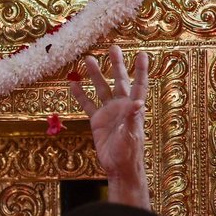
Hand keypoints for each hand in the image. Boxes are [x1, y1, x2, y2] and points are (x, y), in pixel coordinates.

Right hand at [68, 45, 149, 208]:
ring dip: (95, 75)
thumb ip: (133, 118)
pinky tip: (72, 83)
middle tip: (112, 48)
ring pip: (101, 88)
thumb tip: (138, 102)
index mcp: (133, 108)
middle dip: (116, 64)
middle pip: (119, 80)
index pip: (139, 85)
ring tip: (87, 59)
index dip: (141, 71)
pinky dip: (80, 94)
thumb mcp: (131, 136)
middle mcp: (121, 106)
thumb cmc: (129, 153)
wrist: (118, 167)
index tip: (142, 55)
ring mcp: (109, 112)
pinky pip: (87, 104)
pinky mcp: (97, 120)